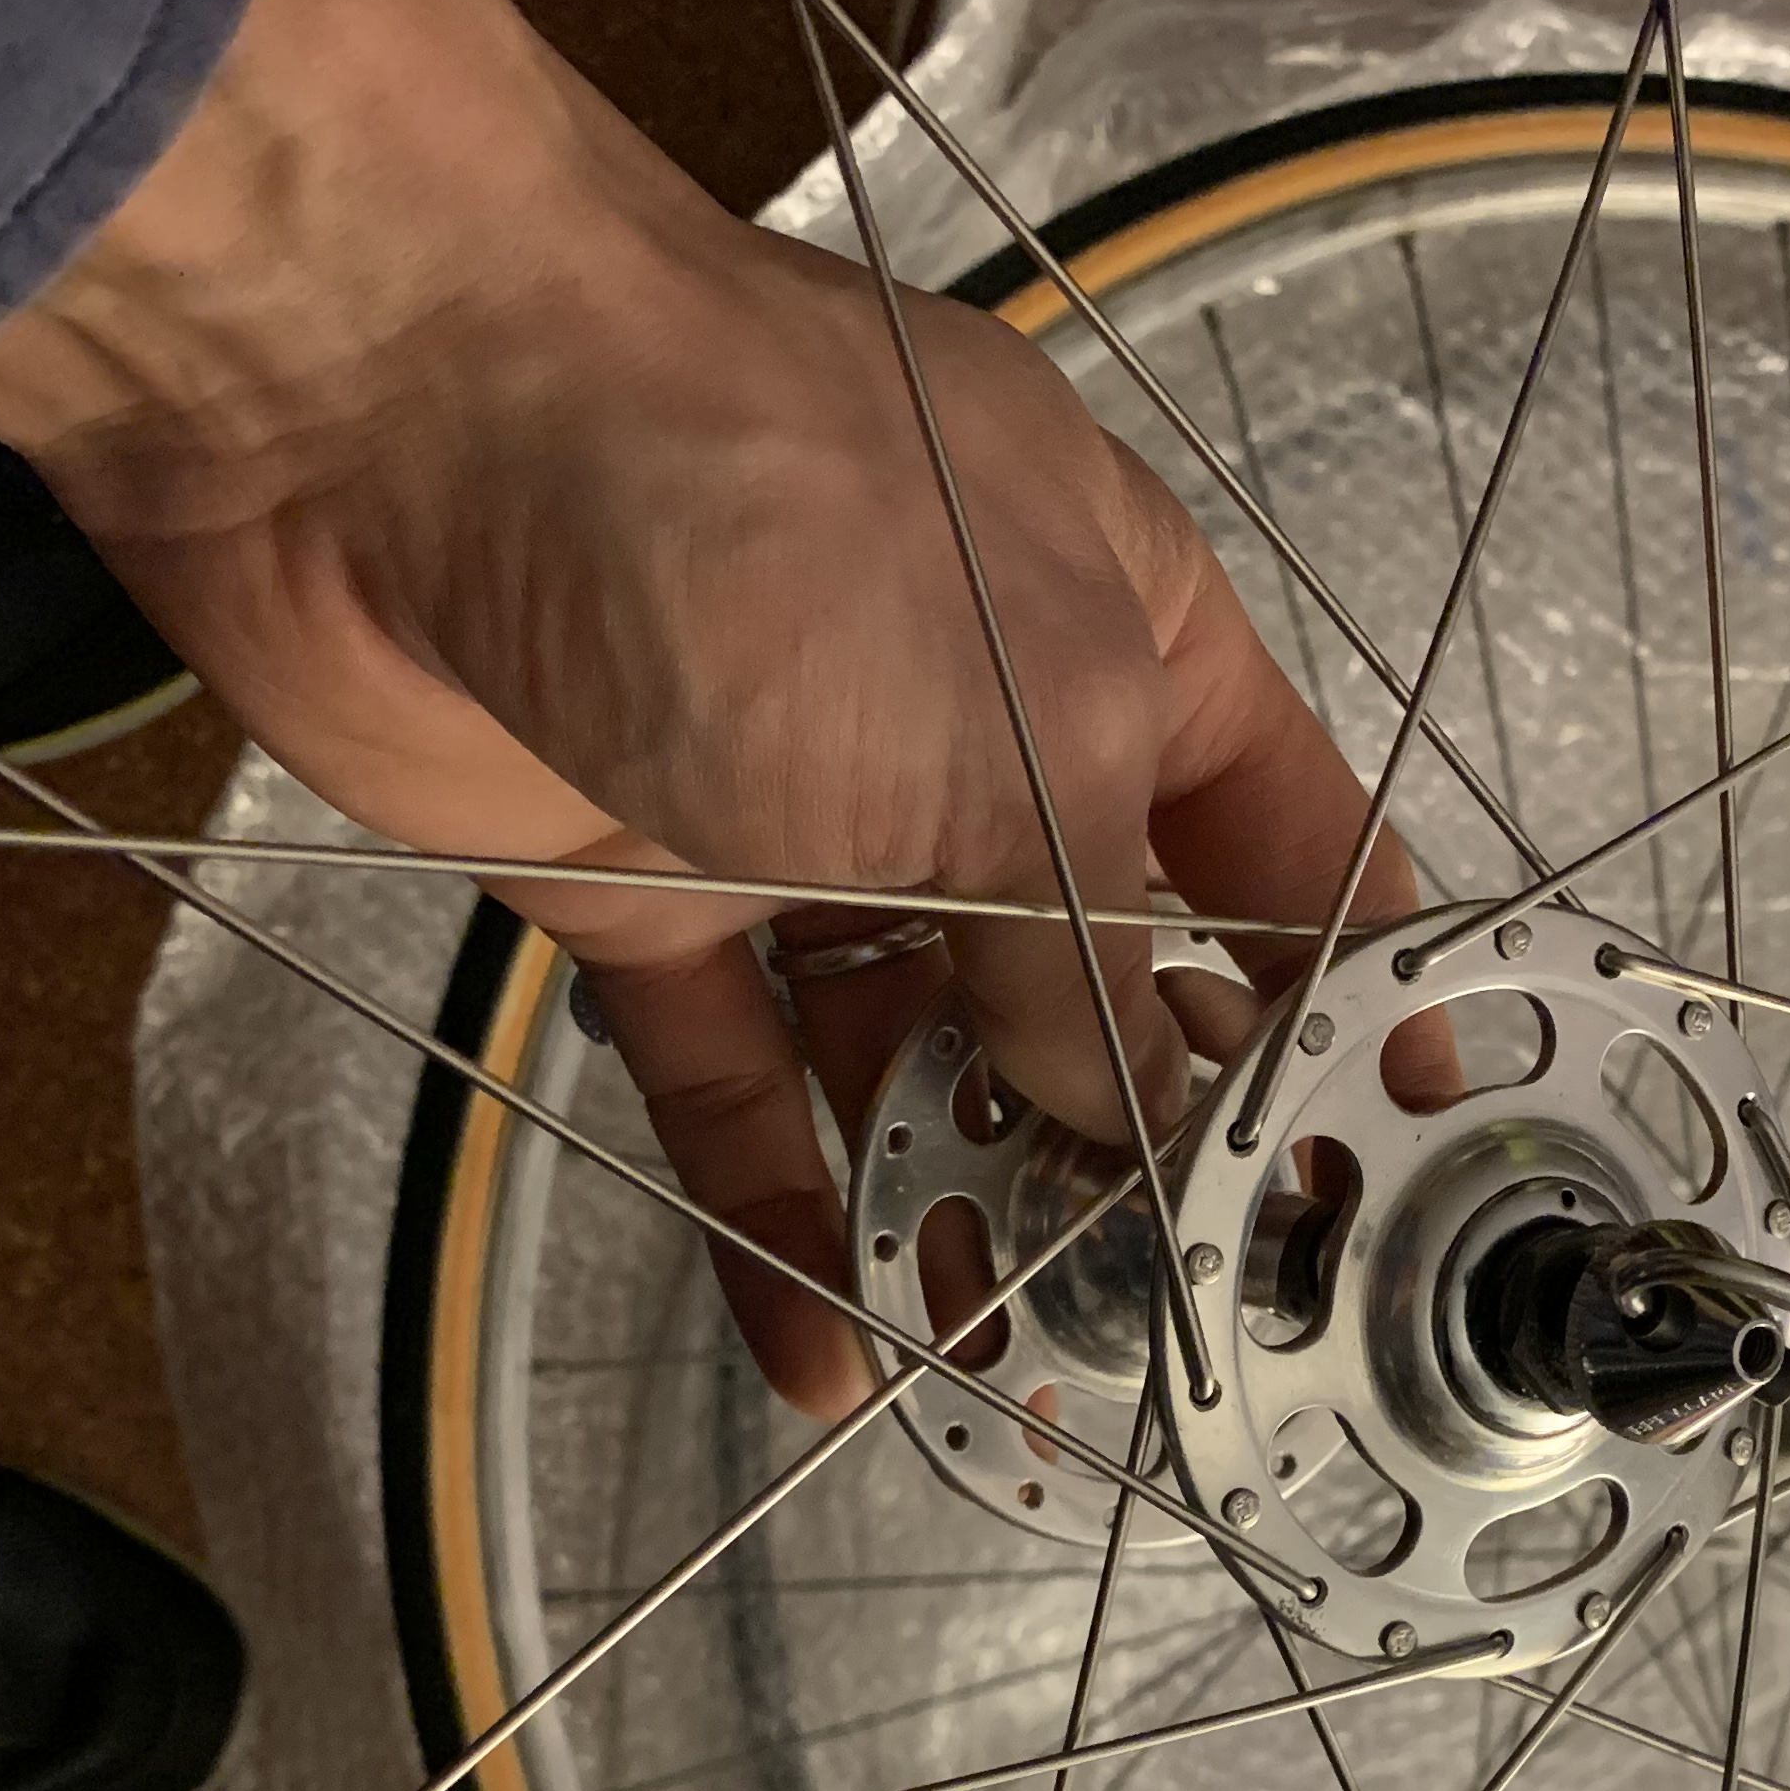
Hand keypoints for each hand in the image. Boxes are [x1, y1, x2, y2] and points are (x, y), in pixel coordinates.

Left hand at [0, 0, 1410, 1413]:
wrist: (397, 409)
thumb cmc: (762, 507)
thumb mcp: (1013, 742)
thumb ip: (1095, 958)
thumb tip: (1149, 1125)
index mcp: (1134, 646)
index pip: (1290, 852)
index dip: (1352, 1006)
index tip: (1392, 1165)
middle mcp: (990, 737)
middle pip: (1102, 983)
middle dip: (1145, 1151)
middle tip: (1189, 1326)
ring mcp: (814, 819)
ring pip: (920, 1055)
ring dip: (962, 1209)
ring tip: (1013, 1380)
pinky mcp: (646, 892)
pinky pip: (736, 1087)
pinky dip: (778, 1215)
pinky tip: (825, 1350)